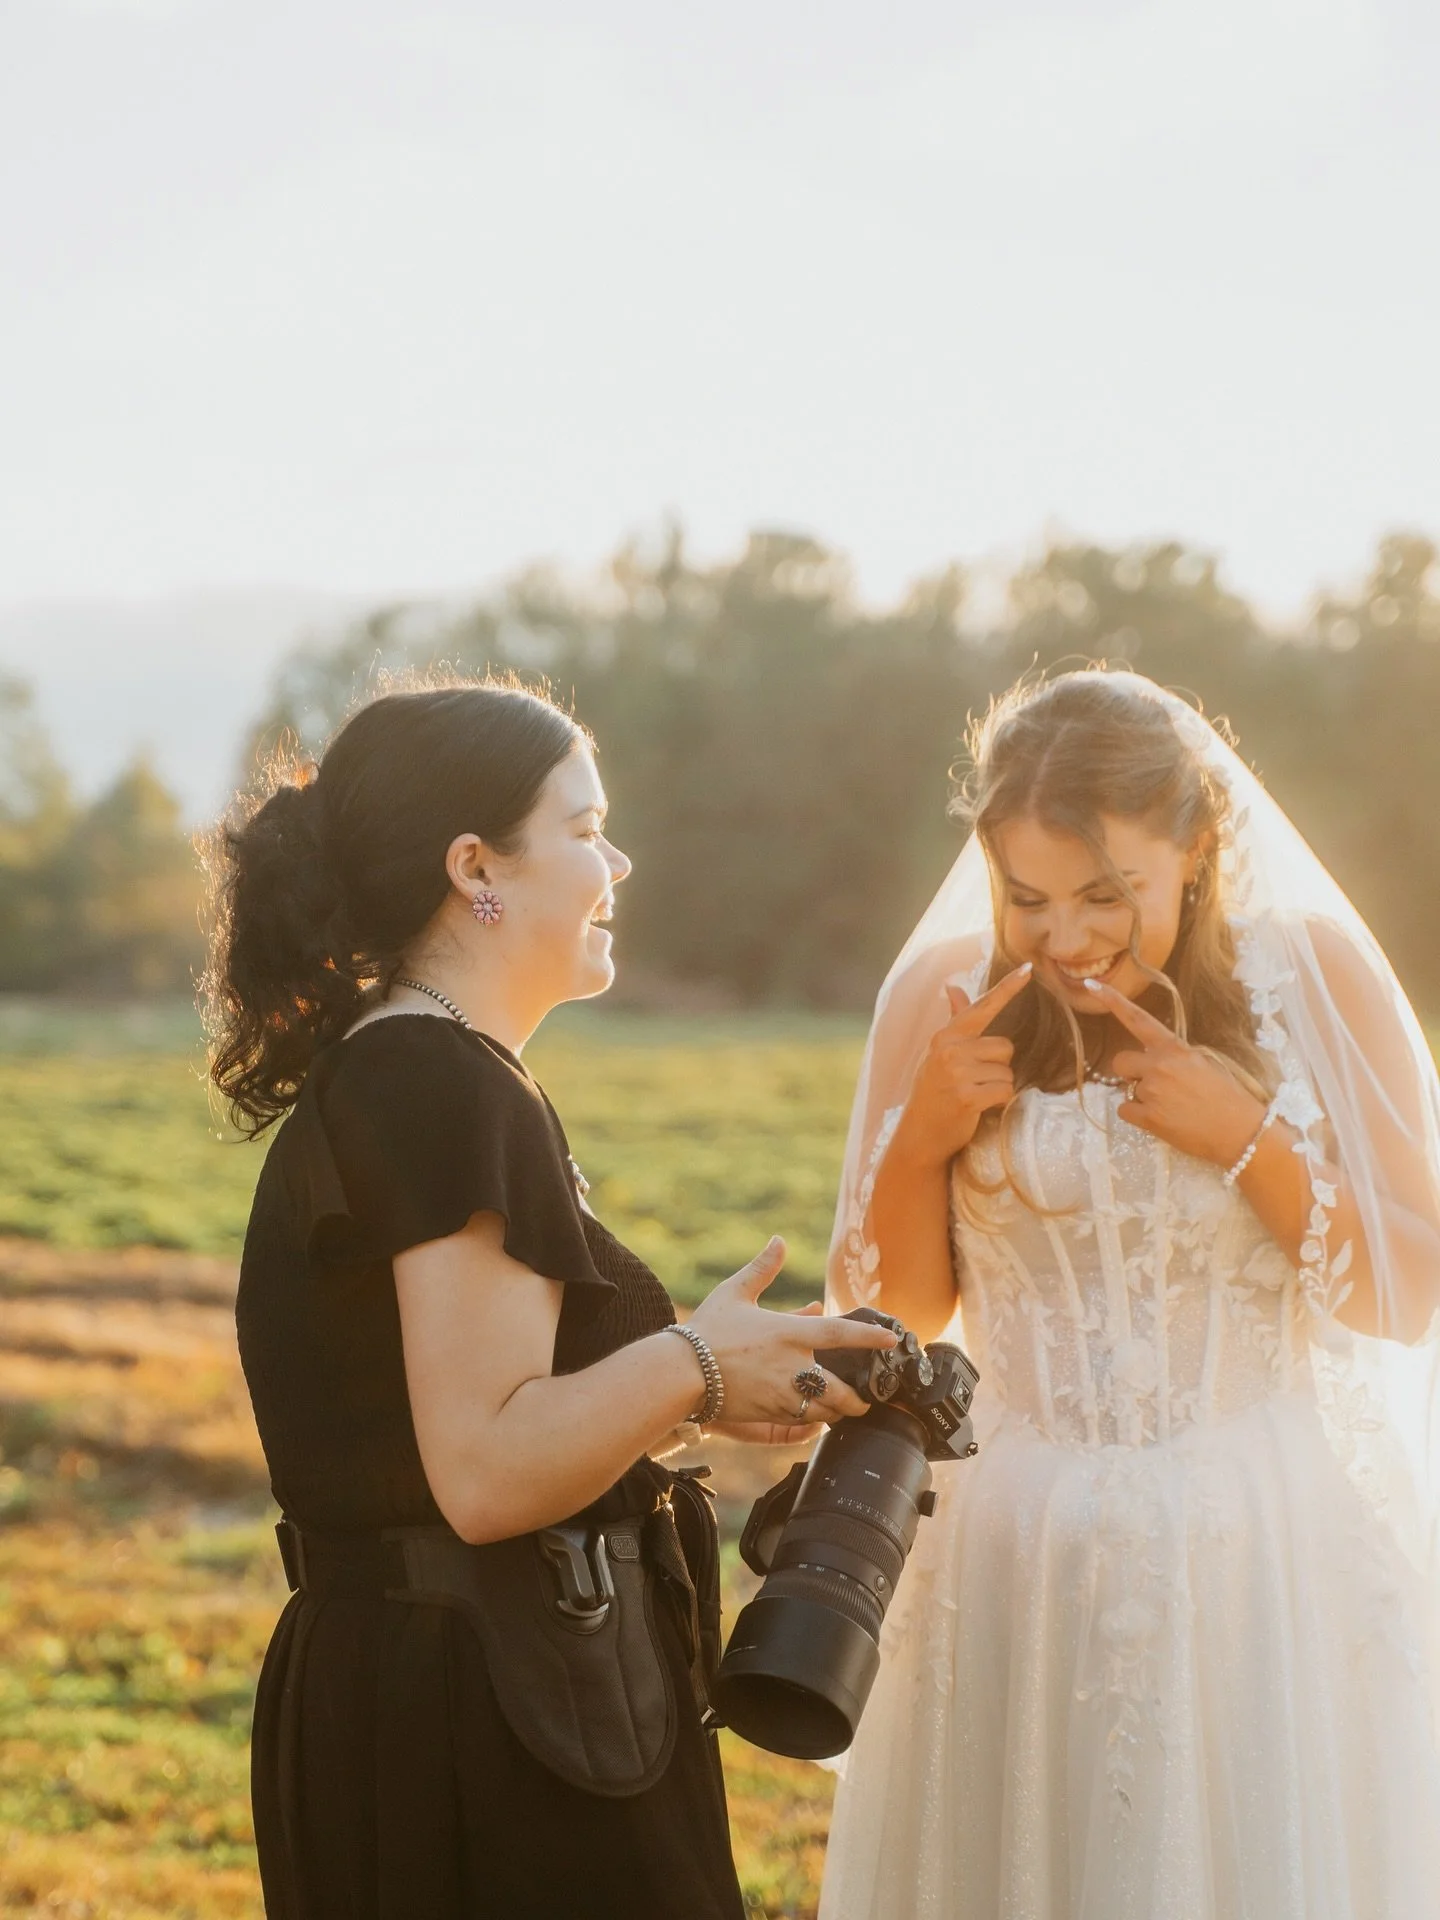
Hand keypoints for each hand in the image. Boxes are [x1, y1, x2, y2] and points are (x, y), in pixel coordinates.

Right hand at [685, 1241, 896, 1428]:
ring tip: (844, 1409)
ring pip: (824, 1410)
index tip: (891, 1339)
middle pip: (841, 1388)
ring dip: (838, 1411)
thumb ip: (762, 1269)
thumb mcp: (734, 1292)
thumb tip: (779, 1241)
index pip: (840, 1334)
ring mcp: (782, 1393)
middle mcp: (792, 1366)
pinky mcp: (768, 1414)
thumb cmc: (707, 1330)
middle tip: (865, 1399)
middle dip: (858, 1398)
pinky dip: (814, 1420)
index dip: (869, 1336)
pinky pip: (802, 1422)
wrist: (680, 1372)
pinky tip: (816, 1417)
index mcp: (789, 1333)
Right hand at [891, 964, 1032, 1170]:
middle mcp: (949, 1050)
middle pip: (1005, 1047)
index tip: (1029, 969)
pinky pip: (1005, 1091)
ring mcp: (957, 1073)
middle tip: (976, 1082)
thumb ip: (954, 1021)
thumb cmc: (933, 1092)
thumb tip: (952, 986)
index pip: (982, 1007)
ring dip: (999, 1087)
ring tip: (975, 1096)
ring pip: (1008, 1072)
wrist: (919, 1135)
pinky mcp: (967, 1096)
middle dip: (999, 1067)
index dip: (1008, 988)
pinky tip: (980, 1107)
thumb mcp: (938, 1054)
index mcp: (945, 1036)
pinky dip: (1000, 1102)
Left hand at [1087, 980, 1266, 1165]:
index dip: (1113, 1002)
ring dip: (1141, 1097)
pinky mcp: (1149, 1118)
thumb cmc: (1226, 1096)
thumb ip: (1173, 1056)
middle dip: (1130, 1072)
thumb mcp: (1203, 1063)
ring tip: (1170, 1106)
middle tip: (1154, 1085)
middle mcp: (1159, 1065)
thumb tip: (1151, 1061)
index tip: (1091, 986)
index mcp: (1174, 1048)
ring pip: (1126, 1089)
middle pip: (1120, 1062)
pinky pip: (1125, 1111)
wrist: (1240, 1130)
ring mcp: (1152, 1092)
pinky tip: (1162, 1119)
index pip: (1138, 1019)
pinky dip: (1138, 1116)